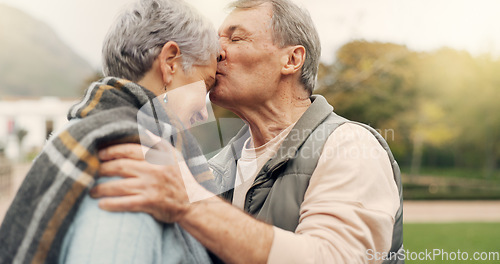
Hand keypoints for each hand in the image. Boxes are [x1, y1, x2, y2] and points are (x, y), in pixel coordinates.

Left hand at [90, 139, 210, 222]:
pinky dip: (111, 204)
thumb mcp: (174, 155)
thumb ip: (158, 142)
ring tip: (91, 190)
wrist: (194, 202)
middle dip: (102, 168)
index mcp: (158, 156)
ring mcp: (151, 186)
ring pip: (119, 186)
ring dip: (101, 188)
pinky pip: (125, 203)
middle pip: (120, 166)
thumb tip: (142, 129)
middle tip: (91, 170)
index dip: (111, 150)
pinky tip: (101, 204)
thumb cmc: (181, 177)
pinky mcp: (150, 203)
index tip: (98, 153)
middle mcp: (154, 169)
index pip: (129, 149)